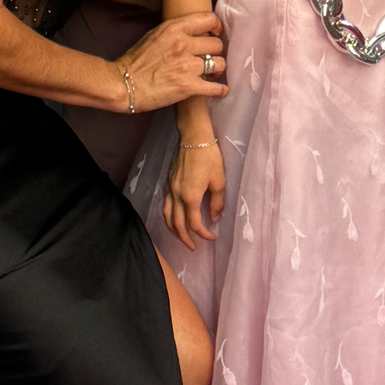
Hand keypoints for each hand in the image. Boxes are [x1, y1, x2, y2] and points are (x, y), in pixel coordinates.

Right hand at [118, 10, 226, 110]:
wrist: (124, 85)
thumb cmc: (135, 61)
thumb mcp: (154, 35)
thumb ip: (174, 31)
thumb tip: (193, 32)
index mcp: (174, 29)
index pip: (209, 20)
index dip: (216, 27)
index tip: (215, 34)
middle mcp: (183, 44)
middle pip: (217, 44)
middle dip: (214, 52)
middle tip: (209, 59)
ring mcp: (187, 66)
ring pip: (220, 64)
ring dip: (217, 70)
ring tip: (210, 74)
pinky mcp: (189, 87)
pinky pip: (216, 87)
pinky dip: (220, 90)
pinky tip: (221, 90)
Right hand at [164, 132, 225, 249]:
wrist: (193, 137)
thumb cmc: (209, 157)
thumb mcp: (219, 181)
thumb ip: (216, 202)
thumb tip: (214, 218)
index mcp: (190, 197)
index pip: (194, 224)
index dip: (203, 234)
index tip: (212, 236)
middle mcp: (177, 196)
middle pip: (177, 224)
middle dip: (185, 238)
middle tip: (193, 247)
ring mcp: (170, 189)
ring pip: (167, 216)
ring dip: (173, 230)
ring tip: (181, 237)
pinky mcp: (168, 183)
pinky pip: (165, 205)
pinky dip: (168, 216)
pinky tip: (174, 218)